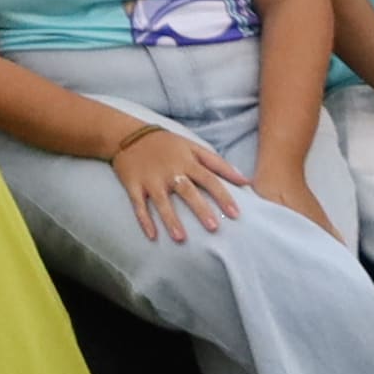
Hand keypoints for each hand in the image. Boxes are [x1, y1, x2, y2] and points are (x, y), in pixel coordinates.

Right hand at [106, 121, 246, 240]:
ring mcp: (150, 179)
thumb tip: (246, 180)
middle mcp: (170, 171)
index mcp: (186, 161)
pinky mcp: (133, 185)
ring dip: (171, 219)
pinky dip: (144, 220)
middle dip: (200, 209)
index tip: (236, 214)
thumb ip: (218, 163)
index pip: (209, 179)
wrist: (127, 135)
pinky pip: (138, 204)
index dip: (223, 196)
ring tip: (181, 238)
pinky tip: (152, 236)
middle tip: (213, 227)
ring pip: (162, 201)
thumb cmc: (167, 144)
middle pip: (187, 191)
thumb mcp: (193, 147)